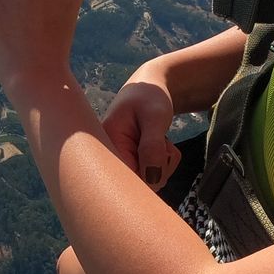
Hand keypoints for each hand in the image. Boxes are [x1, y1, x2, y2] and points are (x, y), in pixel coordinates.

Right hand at [104, 70, 181, 188]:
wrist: (150, 88)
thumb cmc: (150, 96)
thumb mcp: (154, 117)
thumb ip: (153, 146)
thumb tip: (152, 179)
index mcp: (108, 144)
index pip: (123, 179)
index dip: (146, 178)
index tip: (160, 158)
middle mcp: (111, 157)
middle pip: (137, 185)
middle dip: (157, 170)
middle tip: (163, 145)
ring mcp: (123, 162)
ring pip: (150, 181)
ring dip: (164, 164)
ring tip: (162, 140)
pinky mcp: (134, 164)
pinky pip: (154, 176)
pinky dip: (165, 163)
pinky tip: (160, 144)